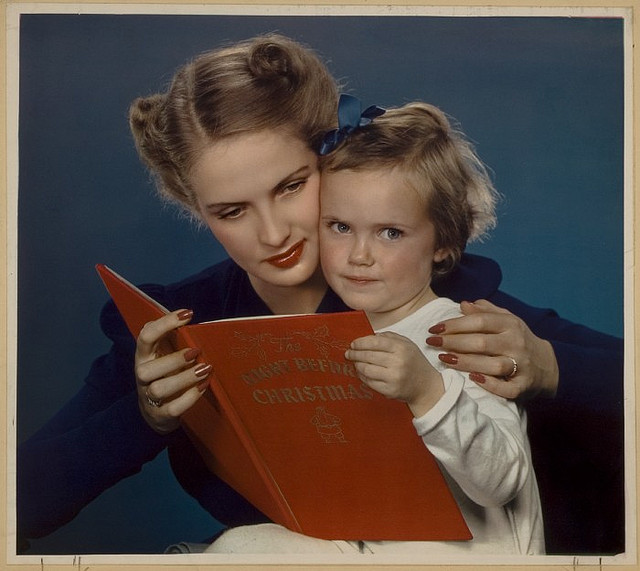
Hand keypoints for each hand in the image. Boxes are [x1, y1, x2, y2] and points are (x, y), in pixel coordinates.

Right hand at [135, 309, 211, 433]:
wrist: (157, 413)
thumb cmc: (165, 375)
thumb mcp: (165, 354)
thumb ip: (171, 337)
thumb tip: (187, 315)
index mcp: (144, 356)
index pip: (146, 336)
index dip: (165, 323)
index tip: (188, 314)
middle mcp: (142, 376)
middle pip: (147, 369)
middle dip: (173, 359)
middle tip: (196, 351)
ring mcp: (149, 397)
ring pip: (160, 389)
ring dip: (184, 378)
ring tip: (205, 369)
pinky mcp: (160, 415)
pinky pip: (173, 409)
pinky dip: (190, 398)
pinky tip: (203, 386)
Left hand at [345, 331, 443, 416]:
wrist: (426, 386)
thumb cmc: (414, 362)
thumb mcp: (407, 344)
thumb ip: (389, 337)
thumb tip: (369, 336)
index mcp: (401, 348)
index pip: (375, 342)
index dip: (361, 343)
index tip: (353, 344)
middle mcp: (398, 362)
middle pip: (368, 356)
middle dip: (355, 354)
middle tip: (349, 353)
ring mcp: (394, 378)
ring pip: (366, 370)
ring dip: (357, 365)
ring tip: (355, 362)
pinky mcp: (390, 391)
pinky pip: (369, 382)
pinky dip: (363, 376)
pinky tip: (362, 373)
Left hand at [426, 299, 558, 399]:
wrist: (548, 365)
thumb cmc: (517, 339)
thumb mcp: (506, 320)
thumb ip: (485, 311)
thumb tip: (463, 304)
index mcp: (510, 324)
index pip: (479, 321)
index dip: (455, 324)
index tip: (434, 328)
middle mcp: (516, 343)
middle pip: (481, 342)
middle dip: (453, 342)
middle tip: (432, 343)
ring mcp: (521, 365)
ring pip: (492, 364)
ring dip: (466, 362)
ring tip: (444, 359)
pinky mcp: (523, 386)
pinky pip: (506, 388)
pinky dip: (490, 385)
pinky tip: (472, 379)